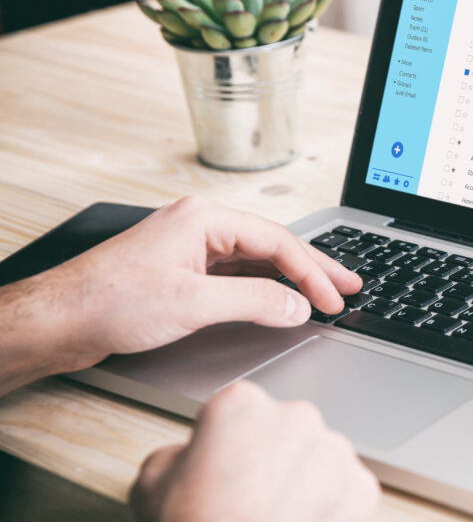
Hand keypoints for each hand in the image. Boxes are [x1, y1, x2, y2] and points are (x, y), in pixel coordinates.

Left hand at [0, 196, 361, 392]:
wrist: (57, 320)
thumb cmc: (108, 301)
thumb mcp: (193, 304)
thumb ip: (254, 303)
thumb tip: (297, 306)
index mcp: (205, 219)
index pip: (277, 242)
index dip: (312, 272)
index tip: (334, 299)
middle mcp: (200, 227)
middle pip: (272, 246)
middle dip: (313, 267)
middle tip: (349, 285)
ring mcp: (190, 250)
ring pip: (255, 261)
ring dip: (290, 279)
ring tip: (324, 293)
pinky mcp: (181, 273)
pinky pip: (235, 276)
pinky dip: (263, 289)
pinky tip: (279, 302)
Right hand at [130, 380, 379, 521]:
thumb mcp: (150, 485)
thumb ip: (177, 455)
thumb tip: (190, 457)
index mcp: (241, 405)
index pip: (239, 413)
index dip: (228, 446)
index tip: (224, 471)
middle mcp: (295, 416)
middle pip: (286, 433)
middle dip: (273, 460)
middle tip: (249, 501)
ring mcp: (333, 450)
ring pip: (319, 461)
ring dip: (304, 484)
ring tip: (275, 518)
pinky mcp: (361, 486)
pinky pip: (346, 492)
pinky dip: (331, 510)